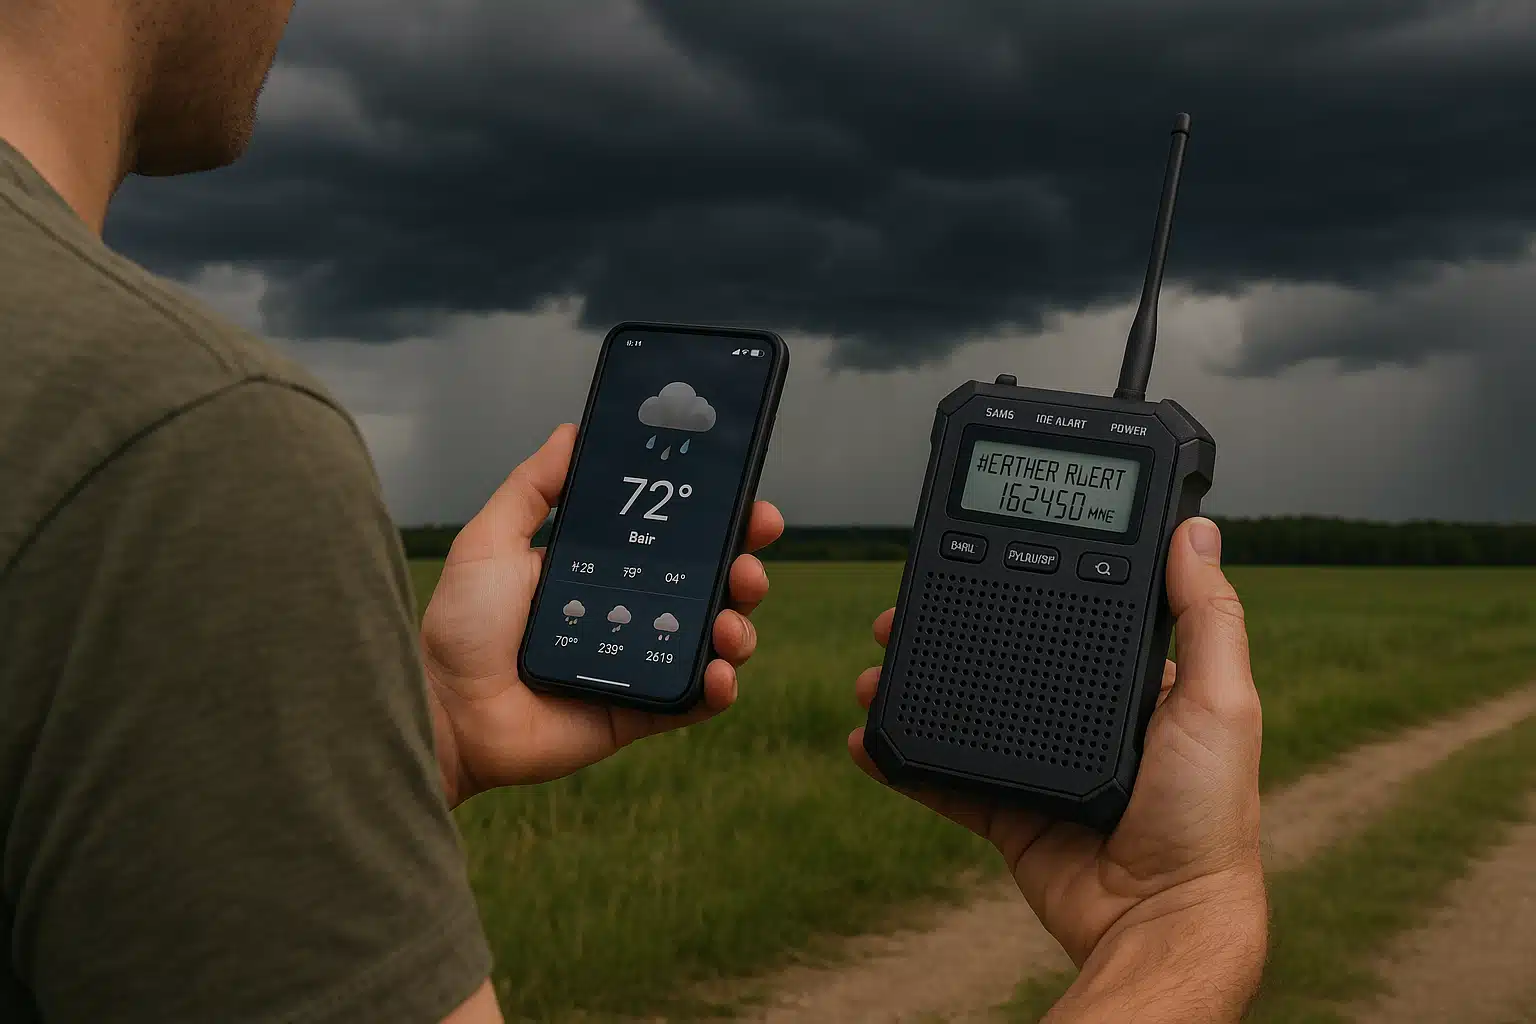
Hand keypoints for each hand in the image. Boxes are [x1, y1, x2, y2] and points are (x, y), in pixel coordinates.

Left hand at [422, 423, 784, 805]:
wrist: (445, 711)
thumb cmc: (459, 628)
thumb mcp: (491, 540)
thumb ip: (533, 487)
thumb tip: (572, 431)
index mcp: (604, 571)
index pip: (676, 539)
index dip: (719, 522)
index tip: (748, 503)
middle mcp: (631, 614)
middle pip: (711, 586)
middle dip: (745, 568)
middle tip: (749, 561)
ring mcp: (640, 664)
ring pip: (716, 641)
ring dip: (740, 626)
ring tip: (731, 621)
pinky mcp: (640, 713)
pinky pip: (696, 701)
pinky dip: (720, 687)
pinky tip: (718, 672)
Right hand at [849, 518, 1265, 1018]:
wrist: (1162, 920)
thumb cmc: (1208, 817)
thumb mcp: (1221, 702)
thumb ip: (1206, 618)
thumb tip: (1197, 532)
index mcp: (1134, 686)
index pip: (1071, 616)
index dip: (1020, 583)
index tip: (976, 557)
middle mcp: (1085, 719)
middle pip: (1002, 659)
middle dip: (946, 633)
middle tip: (899, 616)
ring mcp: (1042, 764)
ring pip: (965, 712)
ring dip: (914, 689)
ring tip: (875, 672)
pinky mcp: (1009, 813)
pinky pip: (943, 779)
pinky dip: (903, 761)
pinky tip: (869, 737)